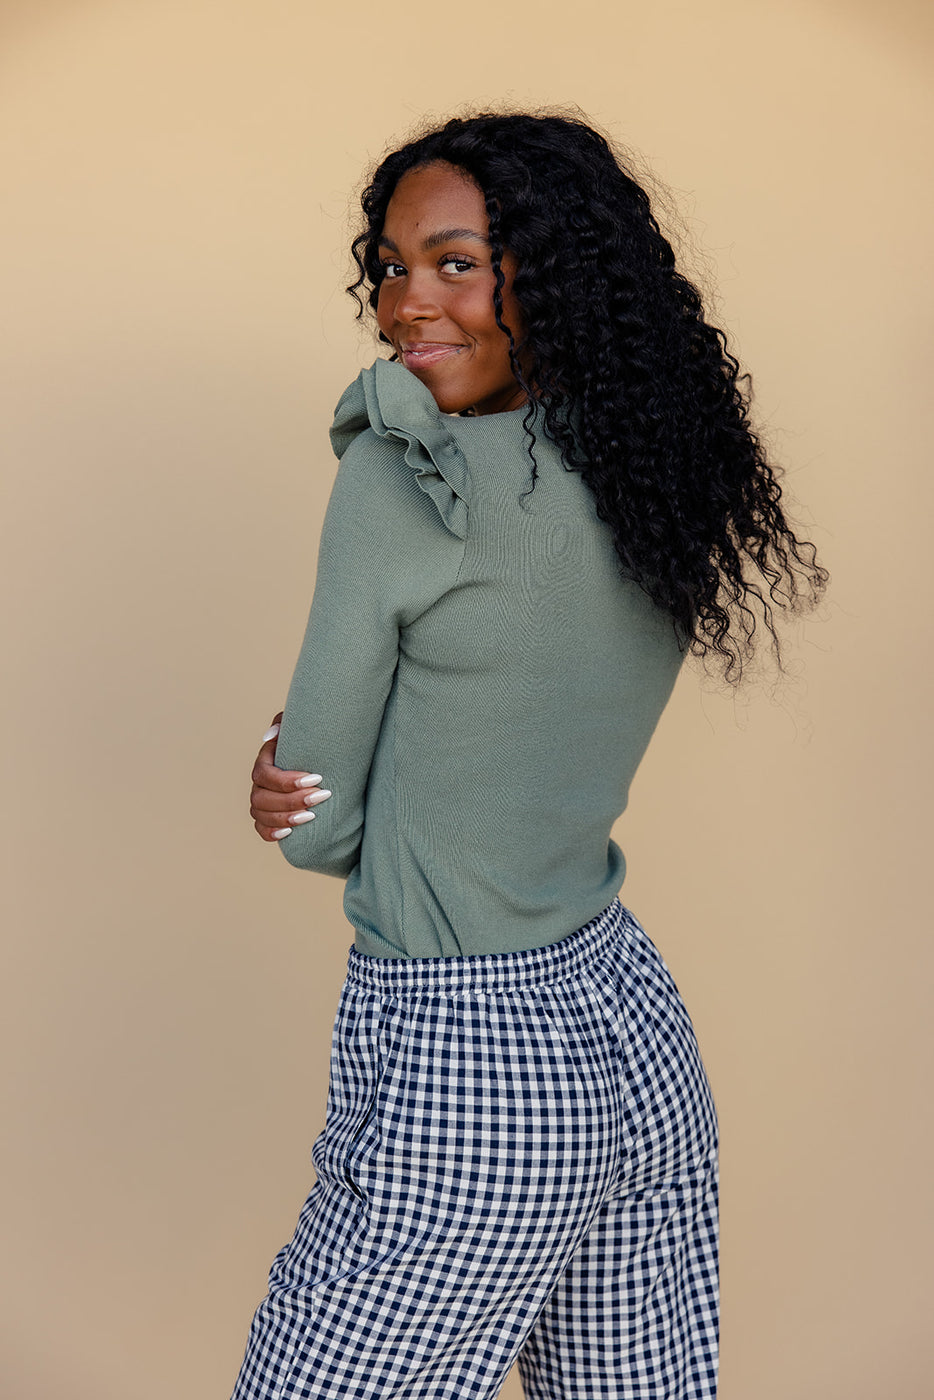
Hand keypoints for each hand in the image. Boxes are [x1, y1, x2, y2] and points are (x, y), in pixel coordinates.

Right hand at [250, 712, 332, 841]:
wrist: (323, 766)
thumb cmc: (312, 743)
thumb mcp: (302, 728)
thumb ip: (285, 723)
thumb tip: (272, 736)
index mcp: (264, 762)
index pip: (265, 774)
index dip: (287, 780)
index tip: (316, 779)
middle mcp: (258, 783)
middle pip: (262, 797)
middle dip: (292, 800)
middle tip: (321, 797)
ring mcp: (260, 803)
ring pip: (261, 814)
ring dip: (285, 817)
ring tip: (311, 816)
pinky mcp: (267, 819)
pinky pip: (261, 830)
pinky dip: (272, 833)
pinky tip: (289, 833)